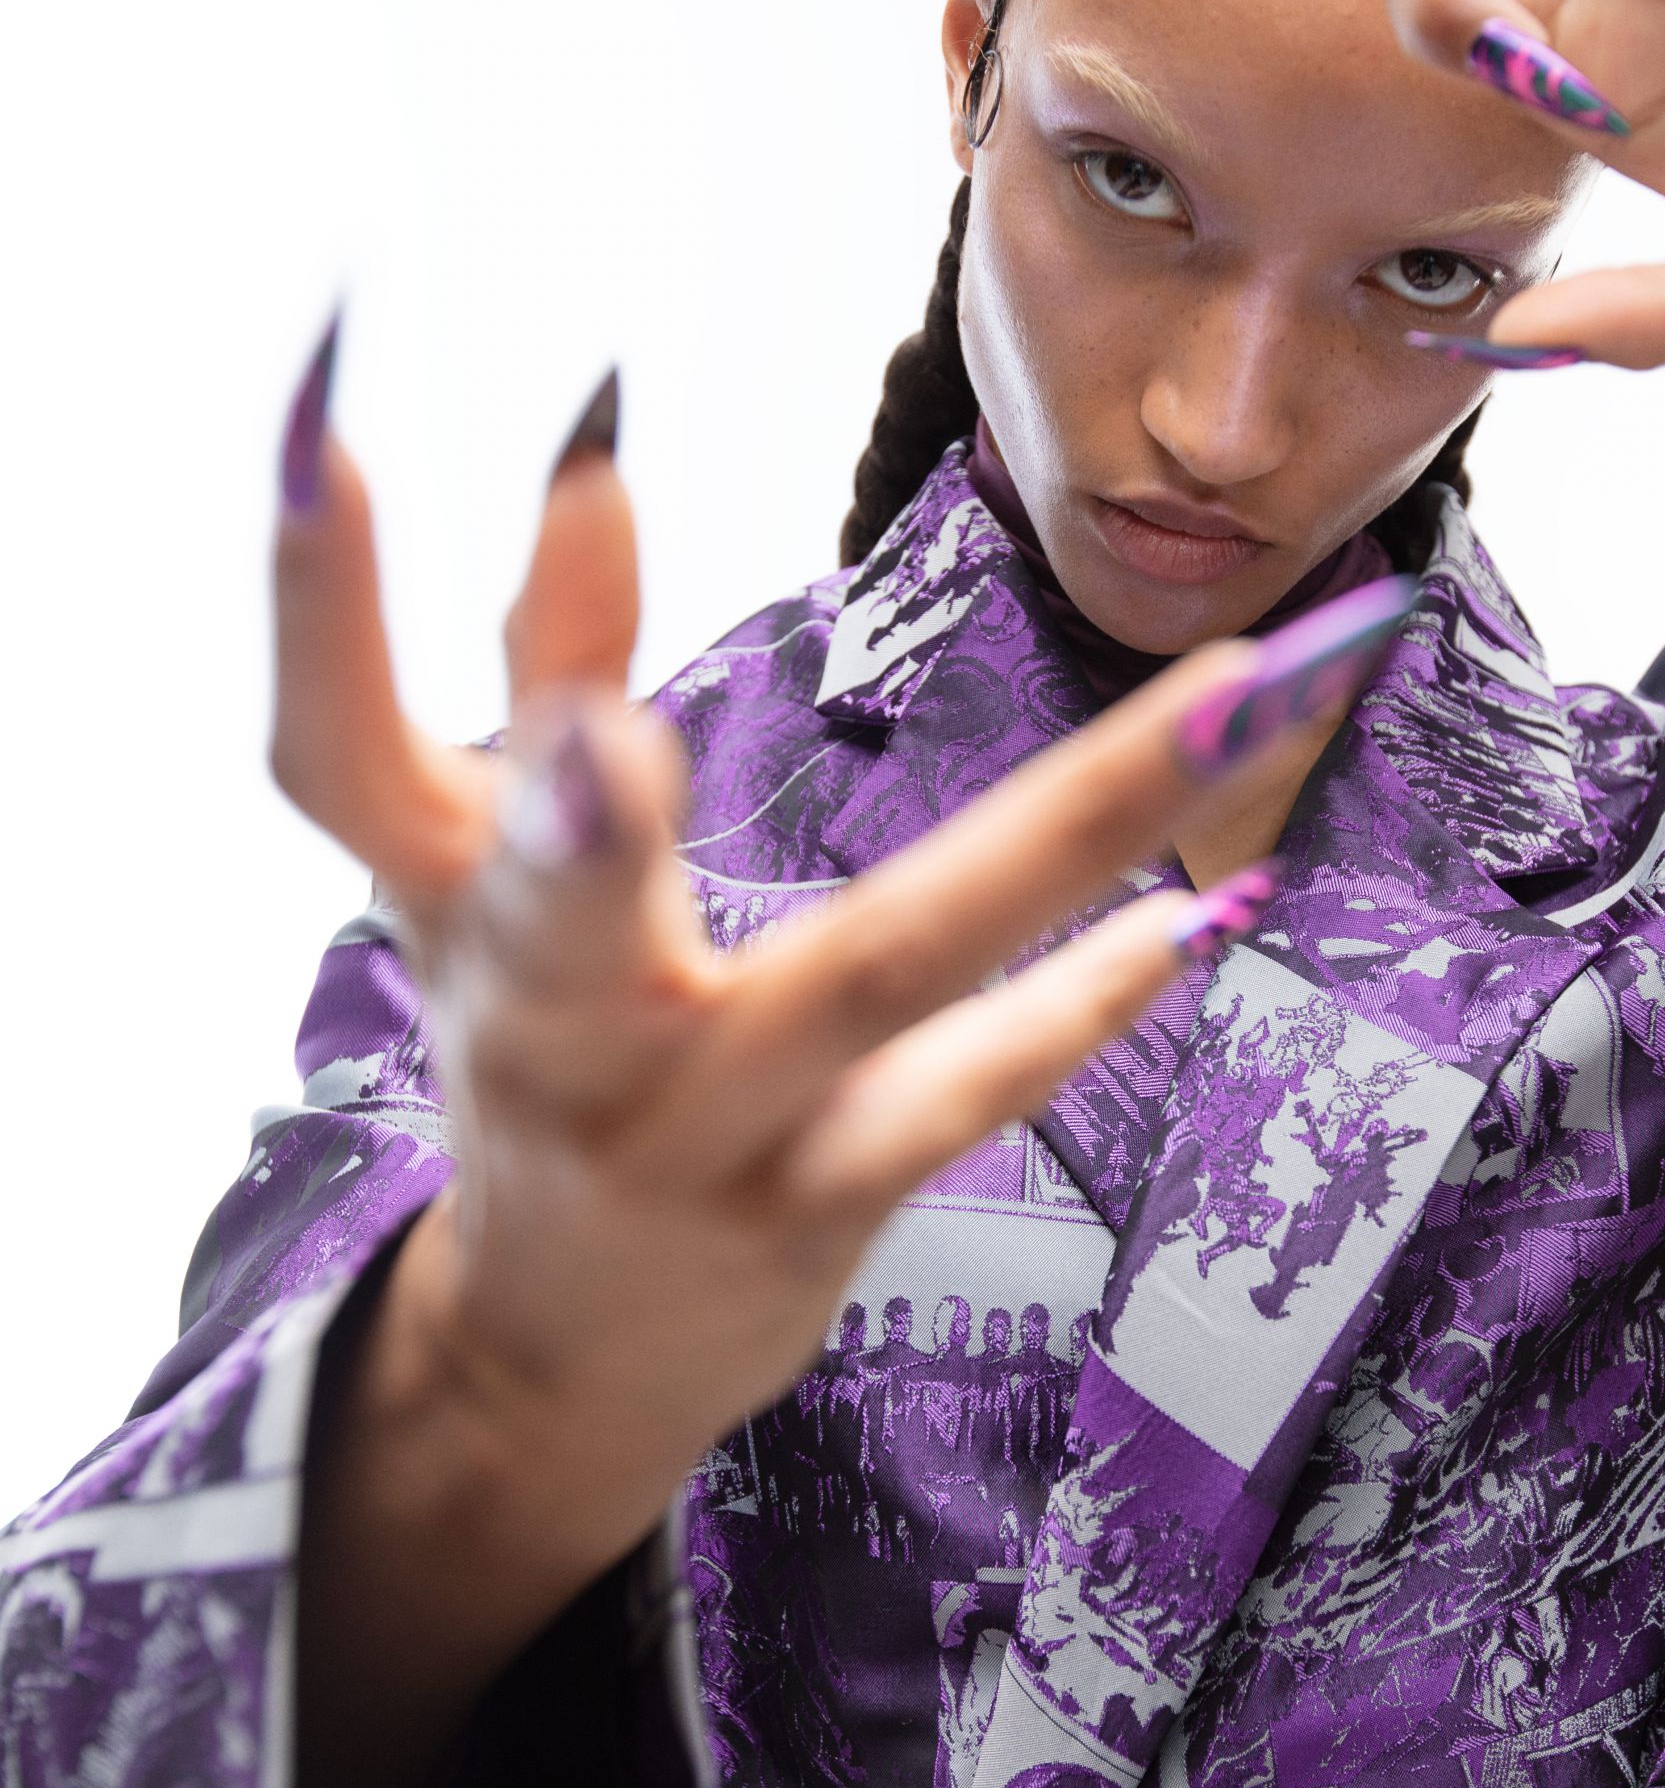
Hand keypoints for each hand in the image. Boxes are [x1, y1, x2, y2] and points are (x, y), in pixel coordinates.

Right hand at [270, 338, 1371, 1787]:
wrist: (556, 1356)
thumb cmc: (538, 1054)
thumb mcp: (484, 879)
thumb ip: (535, 676)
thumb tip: (595, 448)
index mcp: (443, 905)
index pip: (330, 753)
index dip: (315, 605)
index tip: (333, 430)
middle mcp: (544, 1027)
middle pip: (554, 914)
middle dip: (575, 815)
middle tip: (607, 733)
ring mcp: (688, 1133)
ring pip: (876, 967)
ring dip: (1057, 829)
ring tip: (1226, 692)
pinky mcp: (810, 1206)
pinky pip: (957, 1094)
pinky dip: (1066, 1012)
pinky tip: (1190, 918)